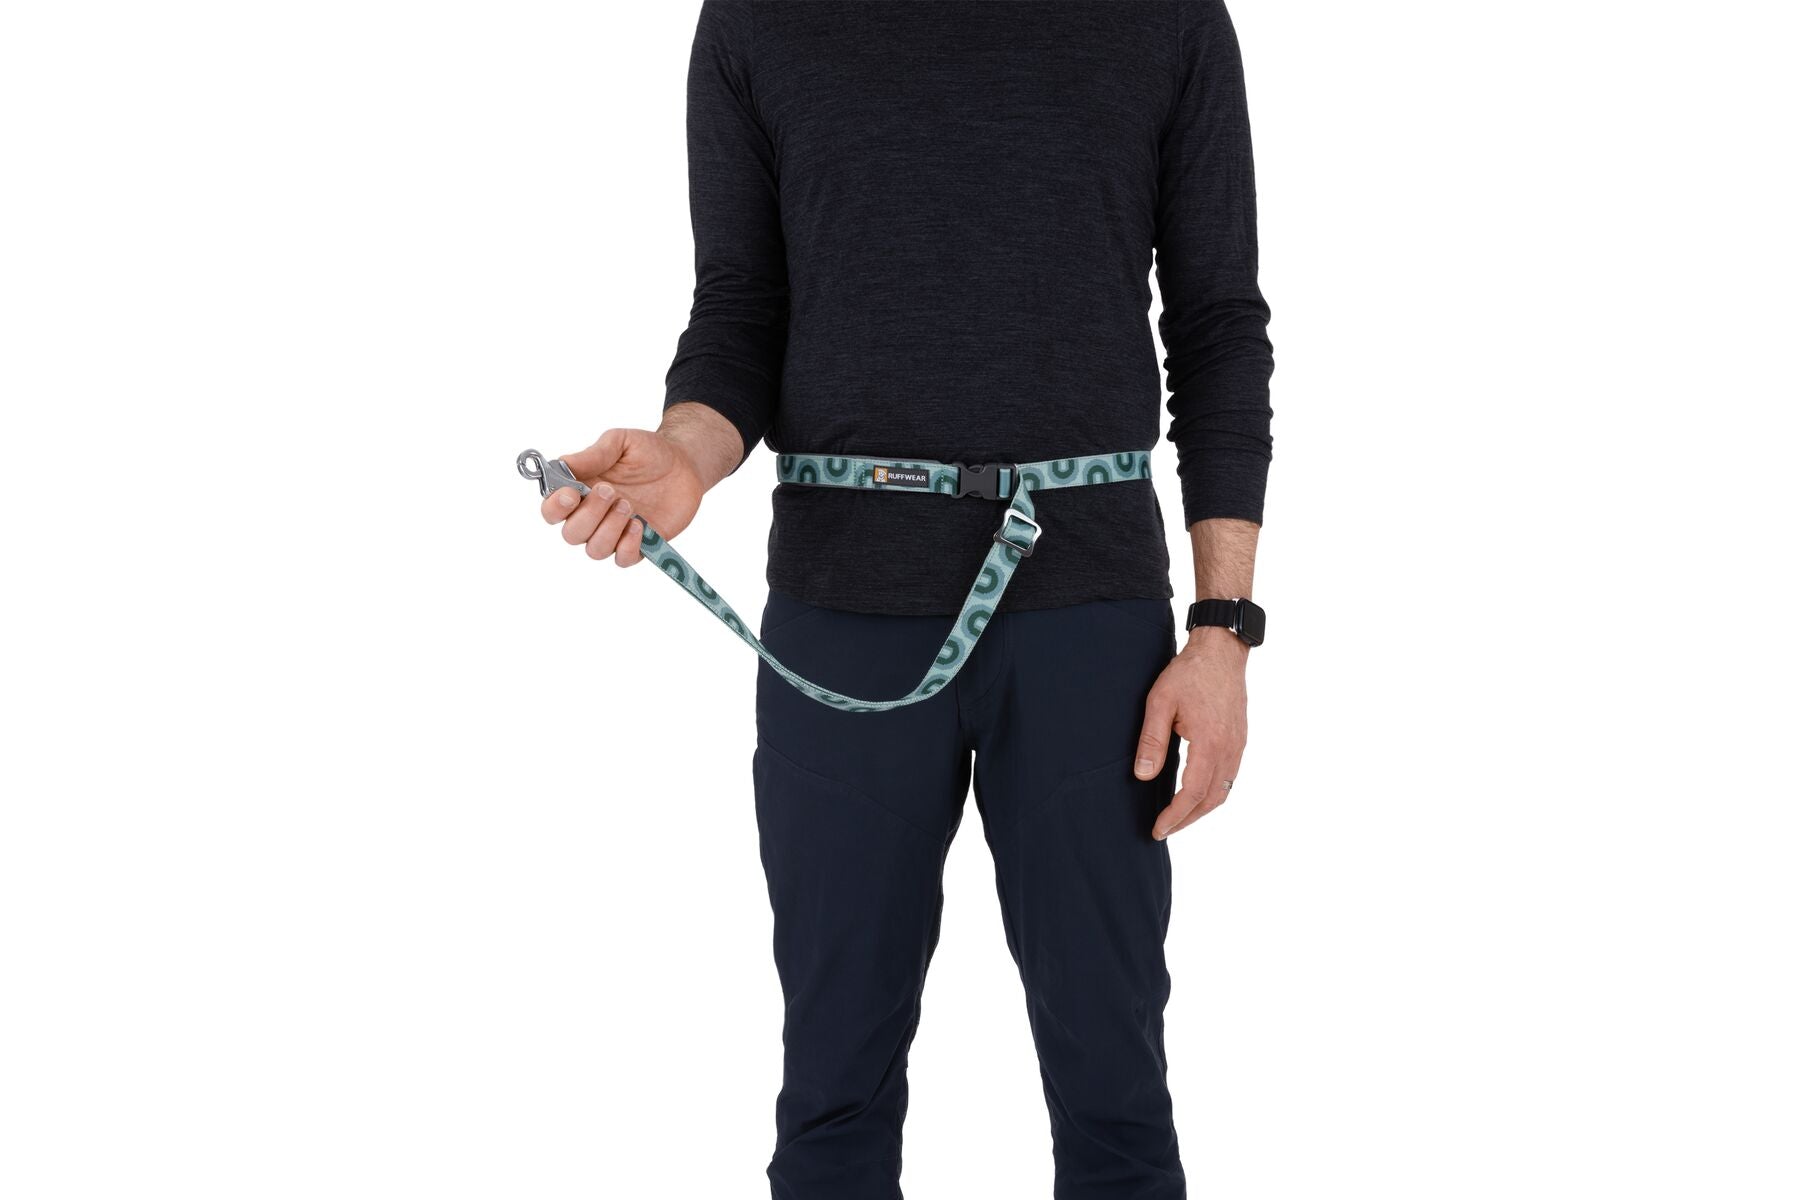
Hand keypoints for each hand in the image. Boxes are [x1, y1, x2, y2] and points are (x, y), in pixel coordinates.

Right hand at [538, 428, 704, 565]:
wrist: (684, 462)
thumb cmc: (647, 451)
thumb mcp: (620, 442)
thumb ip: (592, 454)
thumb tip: (562, 464)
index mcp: (580, 492)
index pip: (552, 511)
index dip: (555, 507)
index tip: (570, 494)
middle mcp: (593, 516)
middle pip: (571, 534)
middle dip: (588, 515)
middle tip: (610, 491)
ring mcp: (615, 532)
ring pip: (594, 550)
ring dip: (608, 529)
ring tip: (628, 505)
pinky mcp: (640, 544)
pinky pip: (623, 559)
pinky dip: (627, 547)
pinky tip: (639, 525)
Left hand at [1133, 627, 1249, 838]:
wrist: (1221, 651)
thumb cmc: (1189, 673)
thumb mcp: (1160, 702)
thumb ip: (1152, 740)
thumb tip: (1143, 776)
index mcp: (1210, 743)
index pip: (1193, 793)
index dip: (1175, 815)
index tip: (1158, 829)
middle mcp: (1229, 749)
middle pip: (1212, 799)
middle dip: (1187, 819)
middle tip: (1164, 830)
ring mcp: (1238, 745)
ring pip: (1224, 791)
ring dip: (1201, 809)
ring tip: (1178, 817)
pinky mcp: (1239, 740)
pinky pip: (1230, 777)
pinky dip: (1213, 793)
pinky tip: (1197, 794)